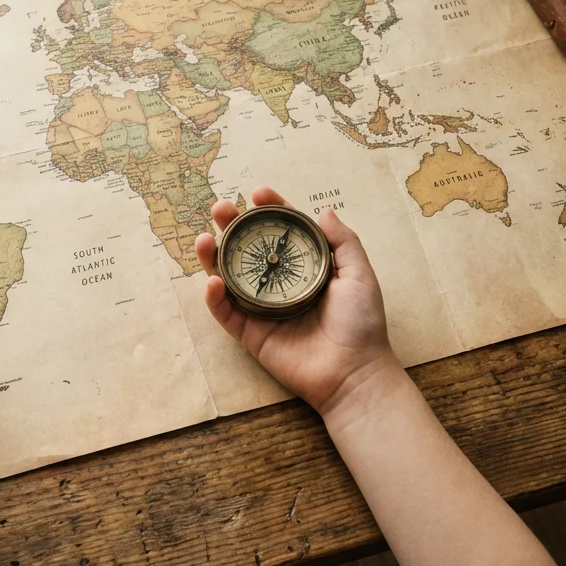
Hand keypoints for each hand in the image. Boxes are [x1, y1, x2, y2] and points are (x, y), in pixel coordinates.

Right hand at [194, 186, 398, 414]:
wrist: (354, 372)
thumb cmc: (361, 324)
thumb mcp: (359, 275)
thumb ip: (343, 242)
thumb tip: (323, 211)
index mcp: (304, 268)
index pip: (281, 232)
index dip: (269, 210)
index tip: (258, 192)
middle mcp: (279, 284)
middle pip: (248, 249)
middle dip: (231, 226)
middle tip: (220, 208)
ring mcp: (262, 309)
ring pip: (228, 278)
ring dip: (212, 257)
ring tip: (204, 239)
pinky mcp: (250, 334)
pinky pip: (226, 313)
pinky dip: (214, 297)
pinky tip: (212, 281)